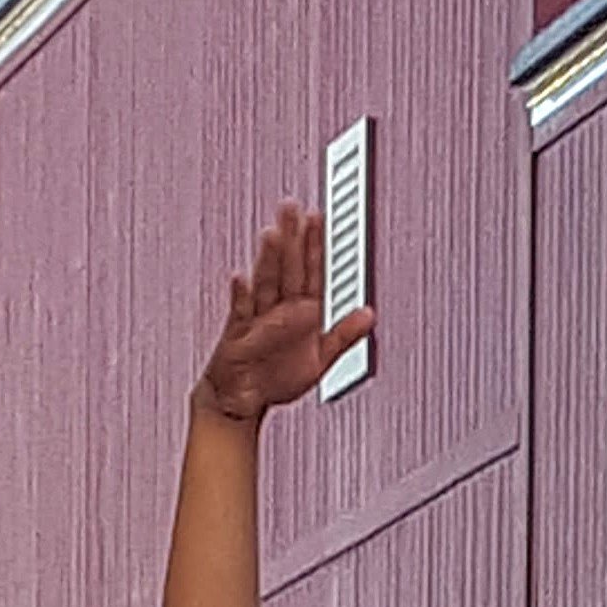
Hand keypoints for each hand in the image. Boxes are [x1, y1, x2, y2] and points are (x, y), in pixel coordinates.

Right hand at [195, 199, 372, 425]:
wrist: (240, 397)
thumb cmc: (276, 377)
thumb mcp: (320, 360)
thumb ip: (344, 336)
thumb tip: (369, 315)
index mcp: (301, 312)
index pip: (311, 273)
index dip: (316, 247)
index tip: (319, 219)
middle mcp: (279, 309)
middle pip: (287, 268)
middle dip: (291, 238)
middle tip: (292, 208)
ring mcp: (257, 317)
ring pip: (265, 282)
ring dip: (269, 259)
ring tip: (273, 235)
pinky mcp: (238, 332)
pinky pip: (240, 311)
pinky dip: (241, 295)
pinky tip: (241, 278)